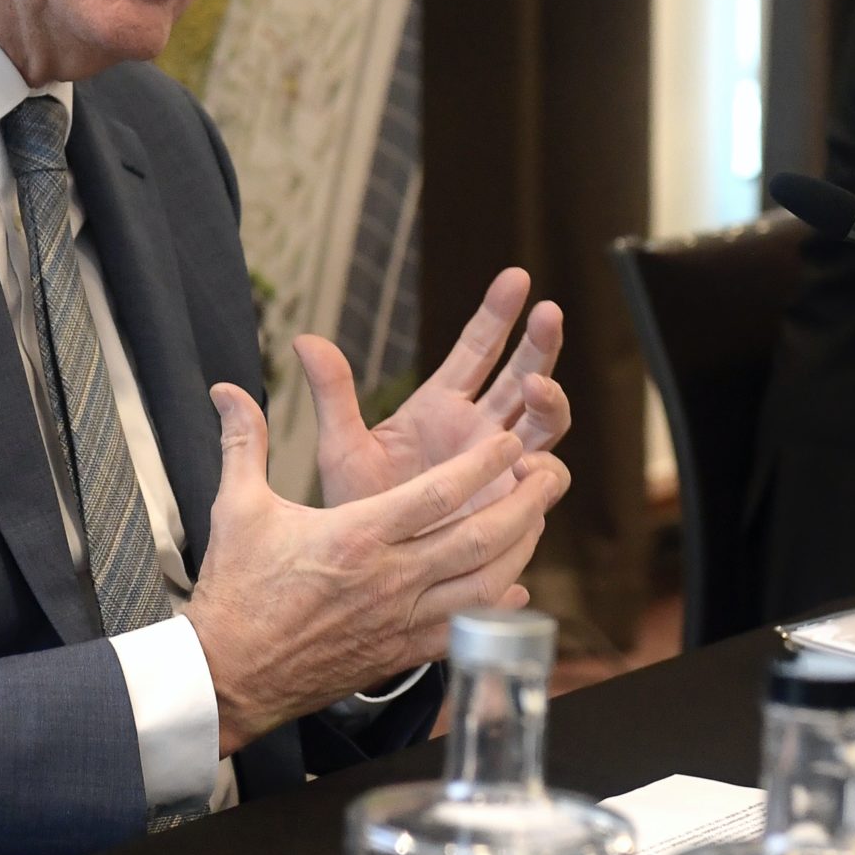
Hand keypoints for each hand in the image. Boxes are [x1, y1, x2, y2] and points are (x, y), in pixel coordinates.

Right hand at [184, 383, 567, 755]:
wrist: (229, 676)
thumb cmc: (236, 592)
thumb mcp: (238, 508)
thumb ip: (244, 442)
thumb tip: (227, 389)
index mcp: (356, 537)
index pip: (437, 495)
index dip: (482, 466)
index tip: (511, 442)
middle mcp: (389, 579)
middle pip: (477, 539)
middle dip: (524, 504)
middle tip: (553, 474)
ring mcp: (401, 621)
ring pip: (483, 586)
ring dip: (520, 551)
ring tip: (539, 520)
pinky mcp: (401, 653)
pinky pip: (464, 630)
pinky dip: (496, 609)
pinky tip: (513, 590)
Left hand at [309, 267, 571, 512]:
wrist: (368, 575)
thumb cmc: (355, 510)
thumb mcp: (342, 450)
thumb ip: (333, 395)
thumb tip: (305, 338)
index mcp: (441, 407)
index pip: (478, 349)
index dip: (498, 314)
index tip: (517, 279)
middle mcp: (478, 430)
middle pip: (523, 374)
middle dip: (540, 343)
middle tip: (549, 313)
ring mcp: (501, 468)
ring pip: (545, 423)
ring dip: (550, 399)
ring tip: (536, 386)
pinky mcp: (513, 507)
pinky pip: (545, 482)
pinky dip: (546, 469)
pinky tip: (532, 460)